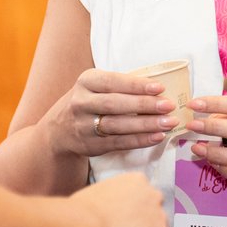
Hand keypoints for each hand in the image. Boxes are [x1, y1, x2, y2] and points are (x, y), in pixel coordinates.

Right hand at [47, 68, 178, 159]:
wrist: (58, 130)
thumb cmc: (88, 101)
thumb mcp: (95, 86)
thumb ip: (120, 85)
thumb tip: (158, 88)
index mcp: (86, 81)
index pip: (113, 81)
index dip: (136, 85)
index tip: (159, 87)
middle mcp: (82, 102)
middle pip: (116, 104)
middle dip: (144, 105)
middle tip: (168, 106)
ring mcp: (84, 126)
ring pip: (118, 125)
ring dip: (146, 125)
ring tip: (168, 123)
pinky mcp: (91, 145)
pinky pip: (119, 143)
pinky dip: (140, 140)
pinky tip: (157, 136)